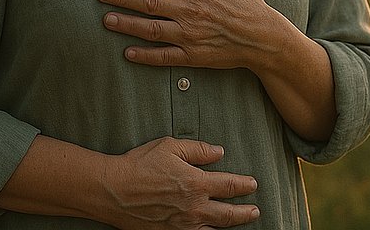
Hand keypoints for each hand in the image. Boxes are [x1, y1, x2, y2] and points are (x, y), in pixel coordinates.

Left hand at [97, 0, 280, 70]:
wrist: (264, 37)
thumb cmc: (247, 2)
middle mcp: (189, 10)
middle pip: (148, 2)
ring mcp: (190, 35)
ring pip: (150, 29)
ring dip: (126, 24)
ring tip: (106, 19)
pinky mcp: (193, 56)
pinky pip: (164, 56)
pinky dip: (145, 55)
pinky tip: (127, 53)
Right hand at [99, 137, 258, 228]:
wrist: (113, 191)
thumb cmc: (139, 165)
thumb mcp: (169, 147)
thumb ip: (197, 150)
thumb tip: (218, 152)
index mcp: (196, 183)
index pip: (229, 185)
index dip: (244, 185)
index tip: (252, 184)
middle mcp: (194, 208)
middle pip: (228, 214)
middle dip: (245, 213)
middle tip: (255, 211)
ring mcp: (182, 225)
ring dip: (230, 227)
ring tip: (240, 224)